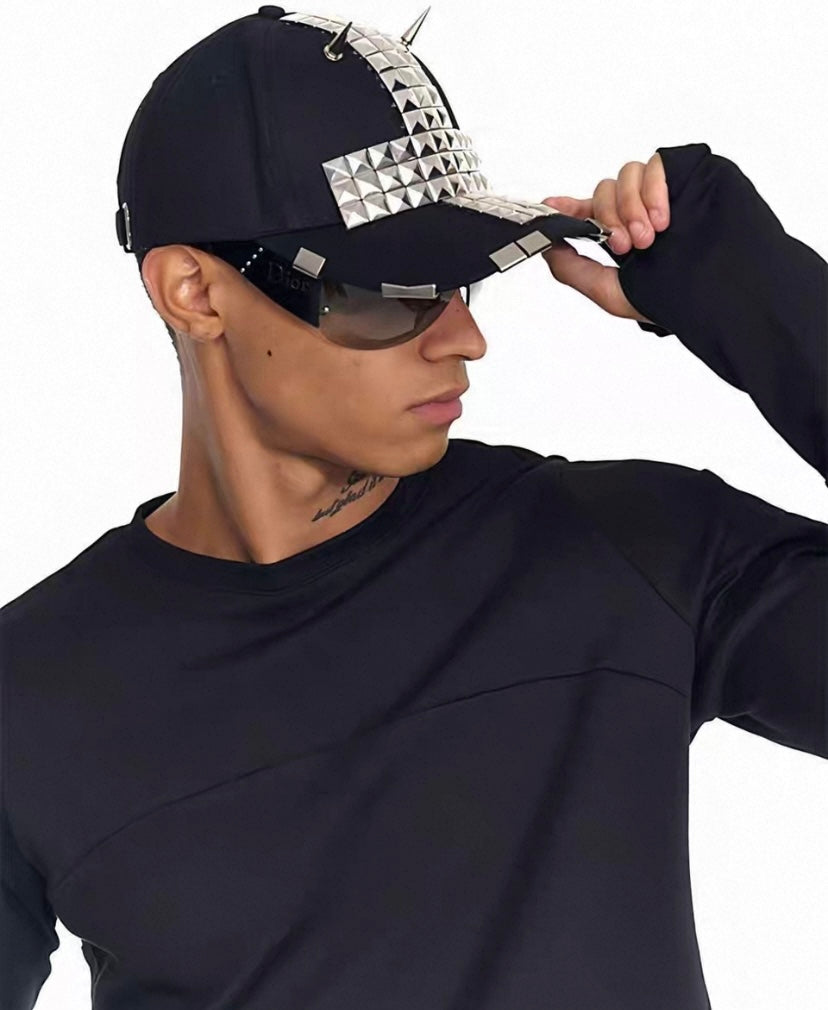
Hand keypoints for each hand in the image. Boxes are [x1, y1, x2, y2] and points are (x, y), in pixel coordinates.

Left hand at [540, 152, 669, 324]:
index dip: (565, 207)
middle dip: (610, 217)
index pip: (586, 211)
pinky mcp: (683, 177)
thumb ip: (573, 269)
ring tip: (649, 236)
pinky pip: (655, 164)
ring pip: (626, 175)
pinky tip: (662, 219)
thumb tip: (546, 247)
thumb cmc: (670, 301)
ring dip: (631, 206)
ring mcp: (660, 193)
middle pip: (604, 190)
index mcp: (619, 234)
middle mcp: (637, 211)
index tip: (550, 207)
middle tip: (626, 245)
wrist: (717, 295)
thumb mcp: (610, 292)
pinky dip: (653, 190)